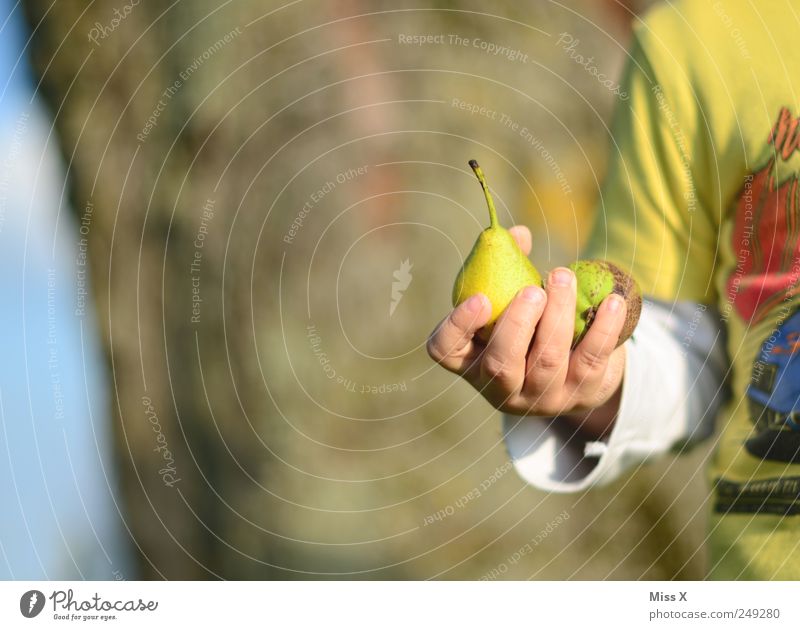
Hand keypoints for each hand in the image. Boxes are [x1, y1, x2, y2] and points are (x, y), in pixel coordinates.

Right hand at [426, 225, 626, 437]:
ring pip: (548, 361)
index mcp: (470, 361)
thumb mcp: (512, 300)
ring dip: (559, 316)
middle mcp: (500, 388)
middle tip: (533, 290)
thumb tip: (519, 234)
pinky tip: (611, 301)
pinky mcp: (579, 396)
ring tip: (564, 278)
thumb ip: (508, 266)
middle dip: (518, 324)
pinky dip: (602, 329)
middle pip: (501, 364)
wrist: (574, 370)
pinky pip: (591, 362)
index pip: (445, 349)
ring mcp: (540, 398)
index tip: (479, 297)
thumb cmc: (530, 325)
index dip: (457, 325)